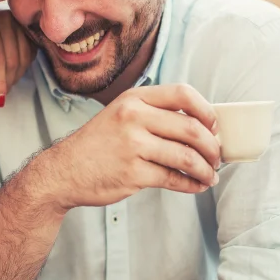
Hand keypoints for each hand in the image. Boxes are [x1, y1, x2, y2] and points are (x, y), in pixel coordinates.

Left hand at [0, 10, 35, 106]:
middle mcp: (6, 21)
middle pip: (12, 61)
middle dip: (7, 81)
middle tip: (2, 94)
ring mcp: (20, 24)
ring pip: (23, 59)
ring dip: (16, 76)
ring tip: (7, 84)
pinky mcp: (30, 29)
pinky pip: (30, 53)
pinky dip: (24, 65)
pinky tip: (16, 72)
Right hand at [33, 84, 220, 210]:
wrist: (63, 171)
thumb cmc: (97, 145)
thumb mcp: (120, 116)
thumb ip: (153, 115)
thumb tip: (201, 126)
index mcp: (134, 99)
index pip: (183, 94)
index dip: (206, 110)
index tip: (214, 126)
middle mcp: (133, 118)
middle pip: (192, 129)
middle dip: (213, 147)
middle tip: (217, 157)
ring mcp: (133, 146)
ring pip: (187, 157)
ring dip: (206, 169)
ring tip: (210, 175)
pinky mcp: (133, 174)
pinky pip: (174, 179)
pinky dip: (192, 184)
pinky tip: (197, 185)